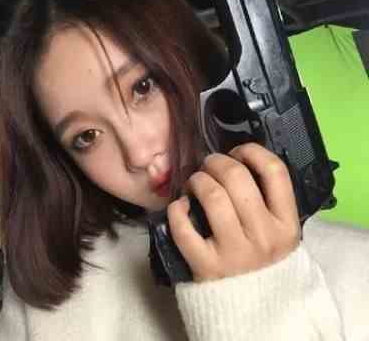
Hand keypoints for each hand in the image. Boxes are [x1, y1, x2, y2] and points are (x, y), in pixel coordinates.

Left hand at [167, 142, 300, 282]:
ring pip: (211, 195)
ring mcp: (234, 252)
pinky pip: (183, 226)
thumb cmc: (265, 262)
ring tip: (194, 183)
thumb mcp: (280, 233)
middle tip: (208, 165)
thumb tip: (238, 162)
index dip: (252, 151)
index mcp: (286, 224)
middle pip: (236, 178)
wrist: (255, 311)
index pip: (275, 172)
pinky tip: (180, 207)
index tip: (238, 152)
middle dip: (216, 162)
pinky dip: (177, 209)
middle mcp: (263, 236)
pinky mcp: (206, 266)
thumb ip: (269, 201)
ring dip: (197, 180)